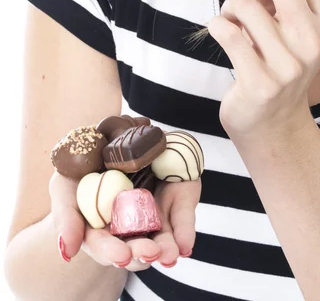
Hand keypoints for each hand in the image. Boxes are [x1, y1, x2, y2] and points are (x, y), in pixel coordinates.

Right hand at [49, 171, 200, 269]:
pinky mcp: (176, 200)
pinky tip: (185, 245)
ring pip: (161, 239)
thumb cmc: (83, 163)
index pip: (104, 246)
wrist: (114, 133)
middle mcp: (128, 226)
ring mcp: (153, 215)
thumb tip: (67, 251)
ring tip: (169, 253)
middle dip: (142, 253)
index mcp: (100, 228)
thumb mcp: (66, 185)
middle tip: (149, 251)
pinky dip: (184, 232)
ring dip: (166, 249)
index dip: (112, 251)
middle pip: (135, 248)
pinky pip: (181, 218)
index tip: (122, 254)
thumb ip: (67, 217)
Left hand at [207, 0, 319, 141]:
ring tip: (242, 30)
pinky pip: (223, 29)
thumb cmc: (275, 57)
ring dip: (232, 10)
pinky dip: (218, 28)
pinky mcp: (262, 80)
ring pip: (241, 1)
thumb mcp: (283, 14)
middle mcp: (317, 35)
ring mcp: (292, 61)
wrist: (273, 121)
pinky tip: (231, 44)